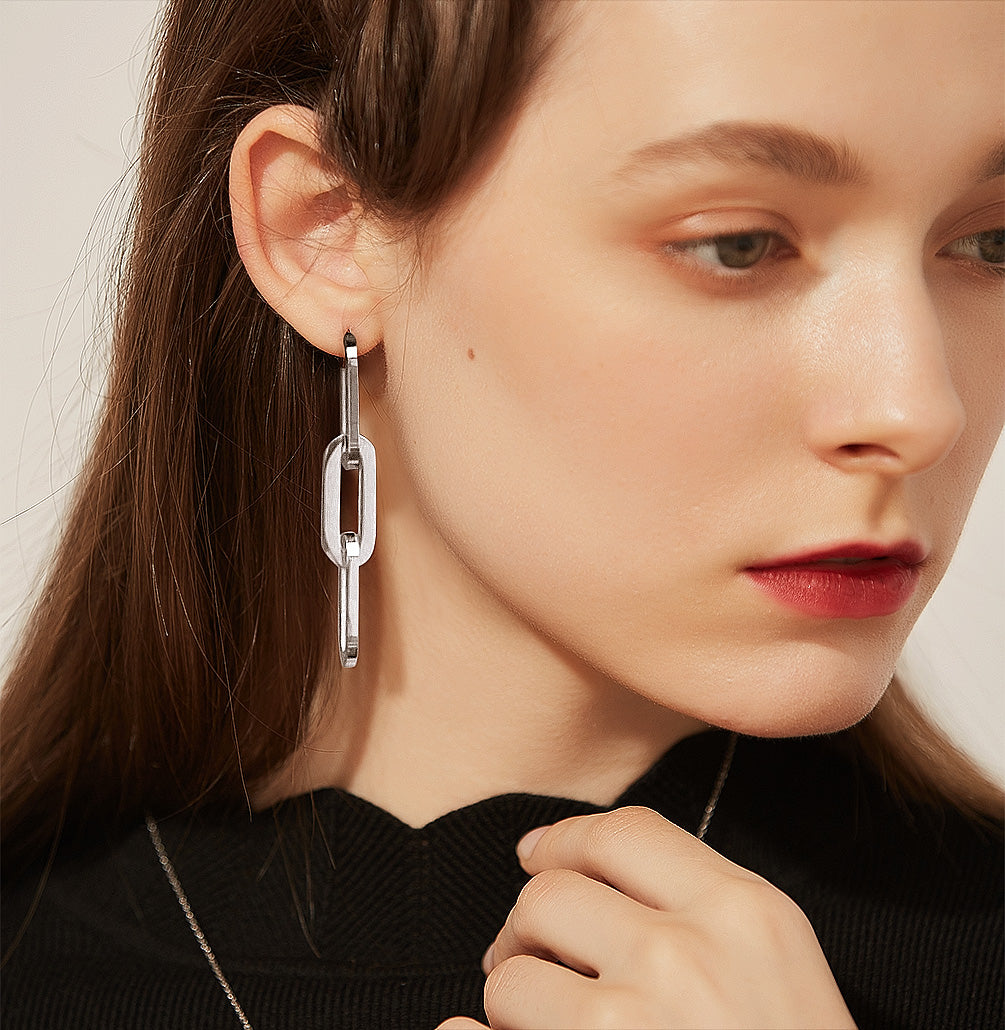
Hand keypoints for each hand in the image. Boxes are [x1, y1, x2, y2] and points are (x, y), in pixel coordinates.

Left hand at [437, 806, 854, 1028]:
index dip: (566, 839)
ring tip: (544, 1029)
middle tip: (535, 958)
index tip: (537, 857)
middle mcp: (686, 956)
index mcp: (744, 913)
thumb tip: (565, 866)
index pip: (622, 832)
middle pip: (549, 895)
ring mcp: (631, 1026)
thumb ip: (694, 904)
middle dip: (528, 927)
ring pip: (511, 978)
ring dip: (514, 1003)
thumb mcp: (776, 963)